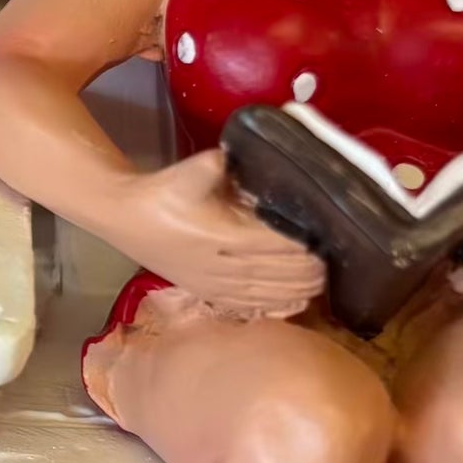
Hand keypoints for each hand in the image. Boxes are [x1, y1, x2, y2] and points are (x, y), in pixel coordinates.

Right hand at [115, 150, 324, 314]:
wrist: (126, 219)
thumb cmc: (162, 194)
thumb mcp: (187, 172)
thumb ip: (213, 164)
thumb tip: (232, 154)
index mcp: (222, 236)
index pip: (275, 247)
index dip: (304, 249)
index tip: (328, 242)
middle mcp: (222, 265)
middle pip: (276, 274)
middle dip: (309, 272)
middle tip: (336, 264)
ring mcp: (215, 284)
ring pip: (266, 294)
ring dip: (297, 291)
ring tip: (324, 286)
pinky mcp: (208, 292)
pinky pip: (248, 306)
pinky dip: (275, 307)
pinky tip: (295, 306)